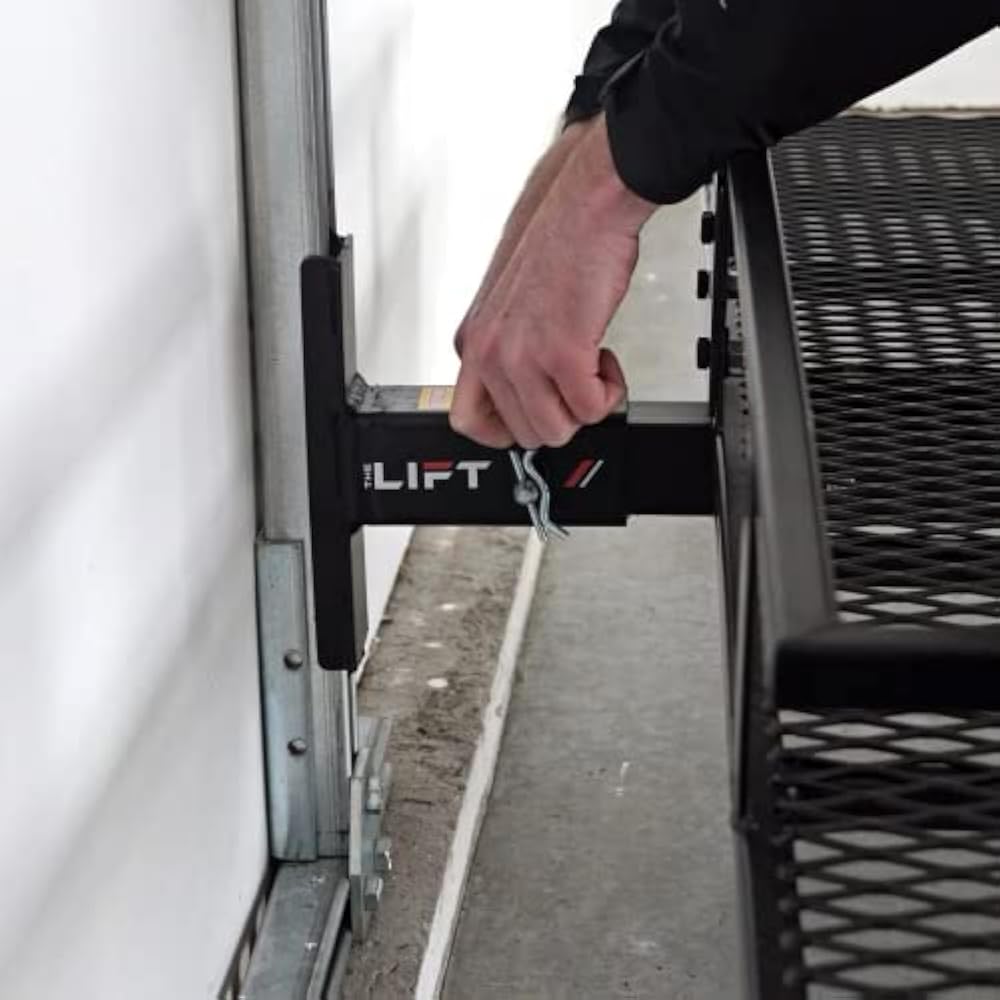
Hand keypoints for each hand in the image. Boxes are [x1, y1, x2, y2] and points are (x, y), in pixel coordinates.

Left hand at [450, 114, 654, 449]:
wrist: (584, 205)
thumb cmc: (556, 241)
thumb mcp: (509, 305)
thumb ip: (507, 349)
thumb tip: (526, 389)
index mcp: (473, 343)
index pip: (468, 421)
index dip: (507, 429)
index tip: (532, 417)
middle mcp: (489, 353)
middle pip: (523, 433)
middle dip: (561, 414)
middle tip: (576, 381)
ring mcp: (521, 356)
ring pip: (555, 430)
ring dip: (586, 406)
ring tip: (592, 367)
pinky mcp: (561, 353)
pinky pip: (591, 409)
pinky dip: (609, 392)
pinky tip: (606, 359)